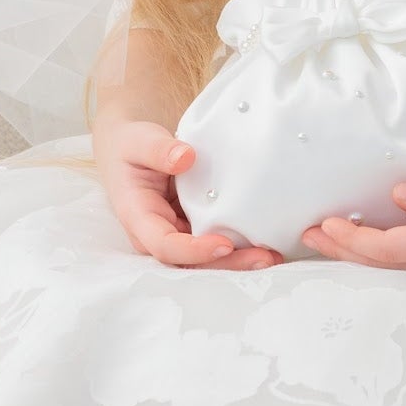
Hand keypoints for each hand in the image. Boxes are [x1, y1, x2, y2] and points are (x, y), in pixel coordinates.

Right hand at [96, 118, 282, 270]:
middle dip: (225, 264)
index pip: (164, 245)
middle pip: (189, 262)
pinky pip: (215, 241)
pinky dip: (239, 245)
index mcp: (139, 217)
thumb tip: (185, 157)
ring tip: (272, 256)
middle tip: (263, 258)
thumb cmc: (133, 145)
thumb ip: (158, 149)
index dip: (193, 250)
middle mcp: (157, 233)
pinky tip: (267, 242)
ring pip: (205, 258)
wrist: (133, 148)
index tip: (224, 243)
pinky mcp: (194, 226)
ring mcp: (177, 232)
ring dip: (237, 260)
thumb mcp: (139, 141)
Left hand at [301, 174, 405, 284]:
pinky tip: (368, 248)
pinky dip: (382, 259)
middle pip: (382, 266)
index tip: (325, 224)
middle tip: (308, 236)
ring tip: (326, 242)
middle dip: (343, 251)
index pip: (387, 249)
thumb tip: (396, 198)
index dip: (352, 239)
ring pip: (393, 271)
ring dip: (358, 256)